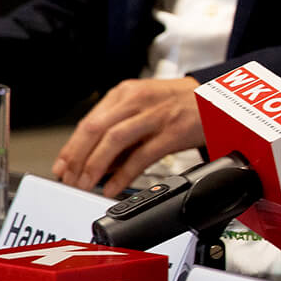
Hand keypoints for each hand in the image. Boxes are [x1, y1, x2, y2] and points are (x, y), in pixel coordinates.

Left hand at [53, 77, 204, 195]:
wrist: (219, 100)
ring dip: (95, 166)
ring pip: (113, 140)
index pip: (89, 121)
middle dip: (77, 158)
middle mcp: (138, 100)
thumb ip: (122, 126)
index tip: (62, 166)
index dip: (71, 147)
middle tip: (69, 179)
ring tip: (85, 185)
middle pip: (95, 129)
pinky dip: (123, 174)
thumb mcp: (147, 105)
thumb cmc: (183, 104)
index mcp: (127, 93)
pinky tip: (113, 187)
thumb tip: (98, 158)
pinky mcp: (173, 132)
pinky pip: (141, 156)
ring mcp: (156, 116)